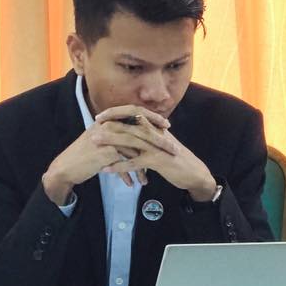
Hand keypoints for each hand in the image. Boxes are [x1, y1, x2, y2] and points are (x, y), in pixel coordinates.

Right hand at [41, 105, 171, 201]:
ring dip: (146, 165)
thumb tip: (137, 132)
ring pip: (136, 148)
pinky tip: (133, 184)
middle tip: (173, 151)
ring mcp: (108, 138)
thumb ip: (117, 133)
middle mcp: (109, 125)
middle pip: (141, 130)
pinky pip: (125, 163)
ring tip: (149, 178)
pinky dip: (130, 174)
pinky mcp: (106, 152)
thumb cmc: (84, 155)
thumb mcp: (101, 139)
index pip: (136, 111)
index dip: (153, 117)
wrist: (66, 167)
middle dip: (159, 142)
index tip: (167, 126)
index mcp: (109, 119)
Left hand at [98, 106, 216, 198]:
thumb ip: (147, 134)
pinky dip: (119, 165)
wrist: (193, 172)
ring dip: (110, 141)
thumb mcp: (160, 141)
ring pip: (130, 141)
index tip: (100, 116)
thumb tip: (130, 127)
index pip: (133, 113)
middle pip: (129, 124)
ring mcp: (157, 146)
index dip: (116, 112)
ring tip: (94, 143)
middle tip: (92, 127)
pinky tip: (106, 169)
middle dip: (109, 125)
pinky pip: (134, 162)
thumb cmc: (173, 157)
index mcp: (155, 127)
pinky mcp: (158, 160)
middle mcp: (155, 133)